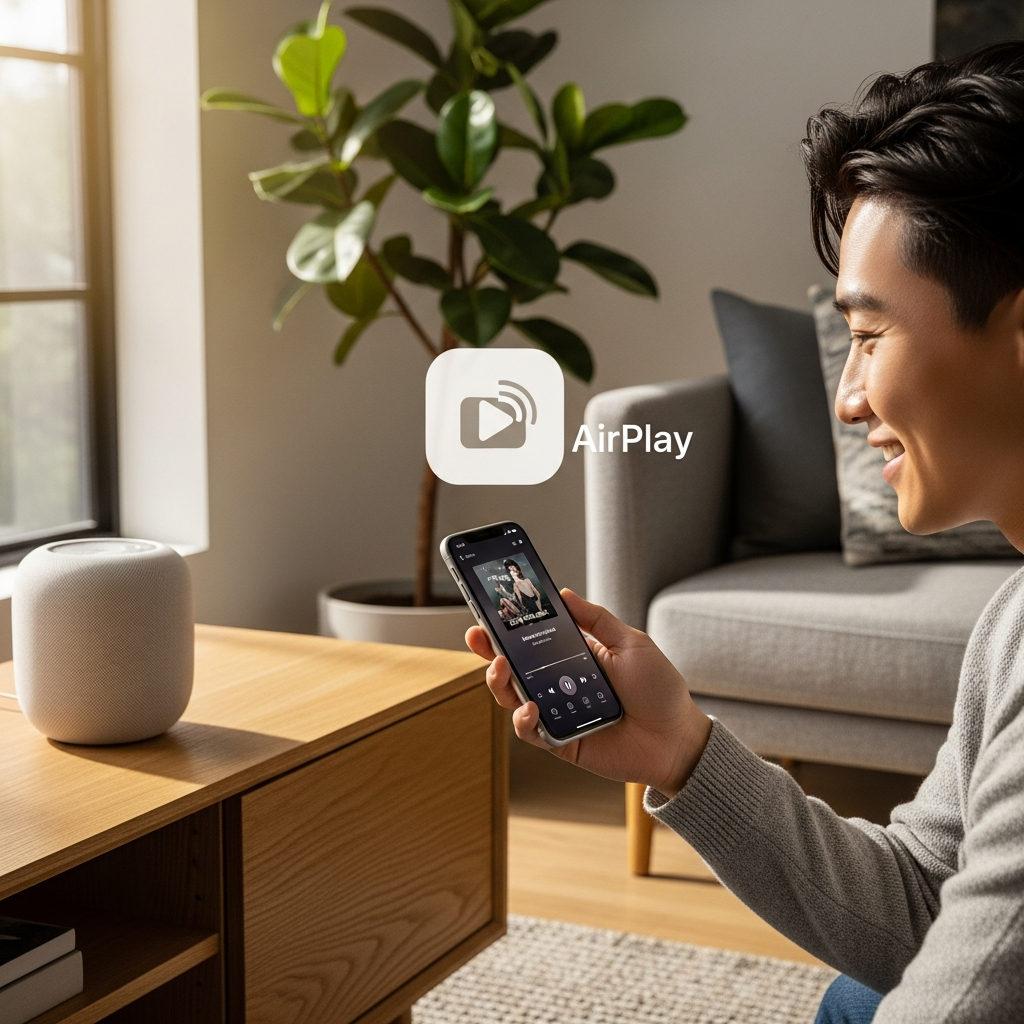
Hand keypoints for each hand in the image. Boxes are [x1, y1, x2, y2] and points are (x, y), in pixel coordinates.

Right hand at [465, 589, 711, 797]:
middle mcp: (561, 685)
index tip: (490, 611)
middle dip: (490, 652)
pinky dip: (524, 720)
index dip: (509, 628)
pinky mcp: (560, 741)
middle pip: (514, 668)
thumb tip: (564, 593)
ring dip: (500, 683)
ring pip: (514, 699)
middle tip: (478, 637)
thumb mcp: (631, 643)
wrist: (677, 738)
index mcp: (576, 658)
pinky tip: (530, 707)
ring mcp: (557, 713)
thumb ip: (596, 619)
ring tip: (500, 667)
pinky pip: (531, 732)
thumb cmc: (660, 690)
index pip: (534, 640)